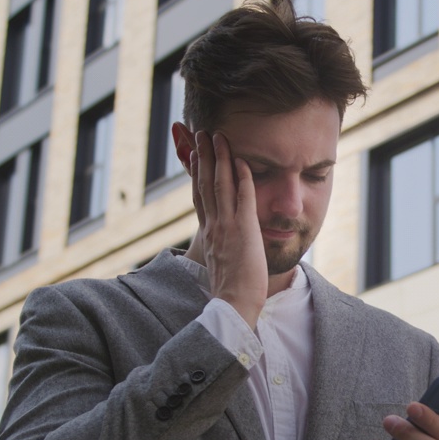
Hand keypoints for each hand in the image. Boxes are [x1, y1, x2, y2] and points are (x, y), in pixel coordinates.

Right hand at [190, 130, 265, 327]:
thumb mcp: (222, 266)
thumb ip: (222, 251)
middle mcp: (214, 226)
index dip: (196, 174)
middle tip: (200, 134)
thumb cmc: (232, 293)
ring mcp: (227, 226)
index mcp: (208, 235)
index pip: (200, 197)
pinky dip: (242, 177)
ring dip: (219, 158)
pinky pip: (243, 197)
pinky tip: (241, 161)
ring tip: (217, 136)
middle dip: (203, 156)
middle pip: (205, 184)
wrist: (234, 306)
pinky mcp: (244, 229)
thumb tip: (222, 250)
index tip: (194, 155)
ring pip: (220, 185)